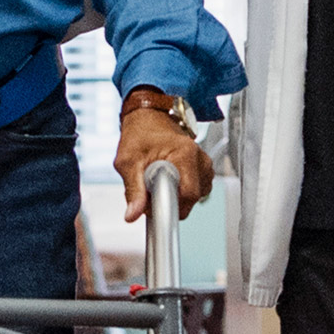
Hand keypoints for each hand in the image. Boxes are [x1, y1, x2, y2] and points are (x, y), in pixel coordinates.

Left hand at [115, 91, 214, 221]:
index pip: (188, 196)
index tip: (152, 202)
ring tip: (157, 181)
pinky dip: (179, 192)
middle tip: (149, 188)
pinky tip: (167, 180)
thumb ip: (133, 190)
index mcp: (186, 154)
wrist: (149, 118)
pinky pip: (194, 193)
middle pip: (191, 199)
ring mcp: (204, 166)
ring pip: (192, 198)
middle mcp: (201, 160)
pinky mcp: (203, 171)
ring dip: (173, 196)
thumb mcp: (129, 161)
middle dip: (168, 201)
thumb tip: (133, 214)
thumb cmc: (140, 133)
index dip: (168, 205)